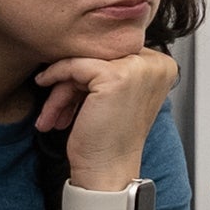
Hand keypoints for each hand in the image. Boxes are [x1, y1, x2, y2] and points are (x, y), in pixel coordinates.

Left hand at [37, 46, 181, 192]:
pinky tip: (46, 96)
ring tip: (54, 114)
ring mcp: (138, 69)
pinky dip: (55, 78)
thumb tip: (81, 37)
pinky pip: (73, 65)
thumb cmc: (109, 140)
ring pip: (84, 60)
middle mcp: (157, 64)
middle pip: (100, 54)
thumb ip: (111, 64)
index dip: (89, 73)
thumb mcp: (117, 93)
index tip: (72, 96)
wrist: (107, 172)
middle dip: (73, 80)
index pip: (115, 51)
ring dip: (62, 87)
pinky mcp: (115, 76)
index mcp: (162, 66)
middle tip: (58, 107)